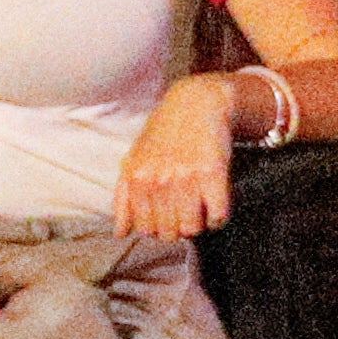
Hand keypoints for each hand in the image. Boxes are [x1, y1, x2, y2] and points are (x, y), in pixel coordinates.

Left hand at [115, 74, 238, 239]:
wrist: (196, 105)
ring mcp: (186, 178)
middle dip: (178, 227)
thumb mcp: (134, 161)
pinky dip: (218, 217)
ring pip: (192, 229)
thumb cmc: (163, 135)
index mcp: (138, 180)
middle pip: (169, 233)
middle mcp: (159, 181)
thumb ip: (124, 198)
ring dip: (198, 224)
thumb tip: (120, 234)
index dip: (160, 228)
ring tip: (200, 208)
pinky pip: (217, 216)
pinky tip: (215, 204)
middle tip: (185, 211)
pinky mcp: (213, 174)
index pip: (146, 230)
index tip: (168, 216)